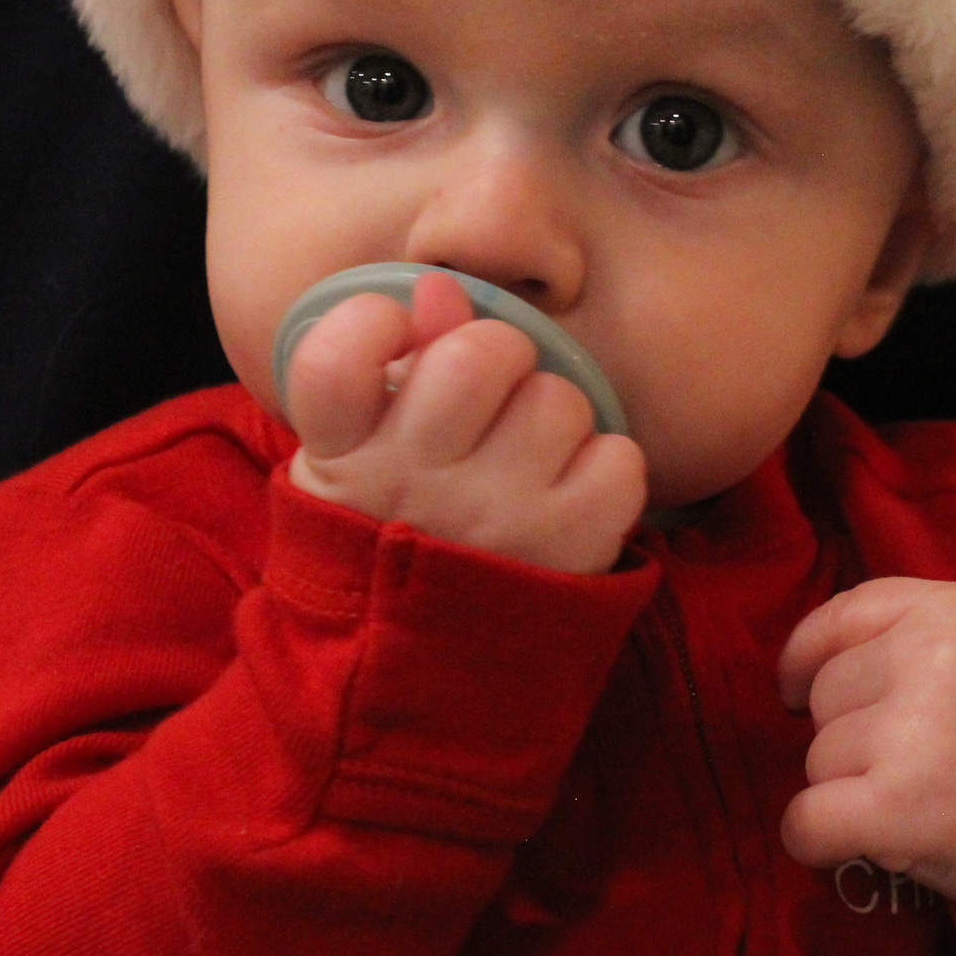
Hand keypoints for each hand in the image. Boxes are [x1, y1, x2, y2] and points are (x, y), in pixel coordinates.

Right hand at [286, 271, 644, 572]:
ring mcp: (496, 519)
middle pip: (477, 356)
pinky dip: (604, 468)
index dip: (372, 321)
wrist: (422, 668)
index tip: (394, 339)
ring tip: (527, 457)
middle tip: (488, 393)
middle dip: (496, 355)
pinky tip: (567, 493)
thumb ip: (396, 360)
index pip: (338, 353)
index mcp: (342, 455)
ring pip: (558, 400)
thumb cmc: (393, 528)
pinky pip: (618, 457)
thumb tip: (443, 287)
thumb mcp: (359, 453)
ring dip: (552, 417)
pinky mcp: (569, 550)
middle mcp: (413, 485)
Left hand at [777, 578, 955, 955]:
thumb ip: (925, 628)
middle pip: (827, 691)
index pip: (844, 613)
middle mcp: (936, 655)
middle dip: (853, 733)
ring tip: (927, 802)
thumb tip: (810, 663)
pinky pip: (805, 821)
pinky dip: (817, 841)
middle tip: (923, 766)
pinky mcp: (899, 808)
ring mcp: (915, 731)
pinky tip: (862, 844)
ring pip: (818, 757)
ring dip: (851, 790)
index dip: (807, 656)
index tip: (796, 690)